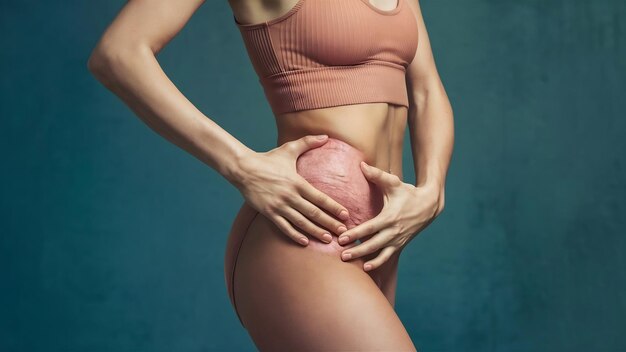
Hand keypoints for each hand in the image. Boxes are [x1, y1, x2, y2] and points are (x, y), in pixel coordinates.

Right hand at [234, 134, 350, 245]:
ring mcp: (279, 206)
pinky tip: (304, 242)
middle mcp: (290, 196)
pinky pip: (283, 227)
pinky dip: (294, 235)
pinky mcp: (268, 212)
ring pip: (301, 223)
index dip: (334, 207)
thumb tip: (326, 136)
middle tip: (343, 232)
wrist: (243, 168)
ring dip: (315, 232)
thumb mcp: (289, 149)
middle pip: (314, 213)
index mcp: (297, 182)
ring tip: (328, 239)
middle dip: (329, 223)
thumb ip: (308, 142)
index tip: (345, 215)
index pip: (320, 198)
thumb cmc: (268, 159)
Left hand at [337, 161, 443, 270]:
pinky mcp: (400, 245)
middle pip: (373, 244)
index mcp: (390, 217)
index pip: (369, 228)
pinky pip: (388, 257)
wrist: (429, 205)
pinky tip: (366, 268)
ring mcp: (398, 240)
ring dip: (366, 260)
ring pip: (381, 254)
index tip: (341, 238)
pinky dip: (378, 263)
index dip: (355, 234)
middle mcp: (394, 231)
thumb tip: (361, 164)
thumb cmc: (408, 192)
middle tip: (342, 255)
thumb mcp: (393, 183)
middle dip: (357, 251)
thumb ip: (377, 175)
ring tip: (352, 263)